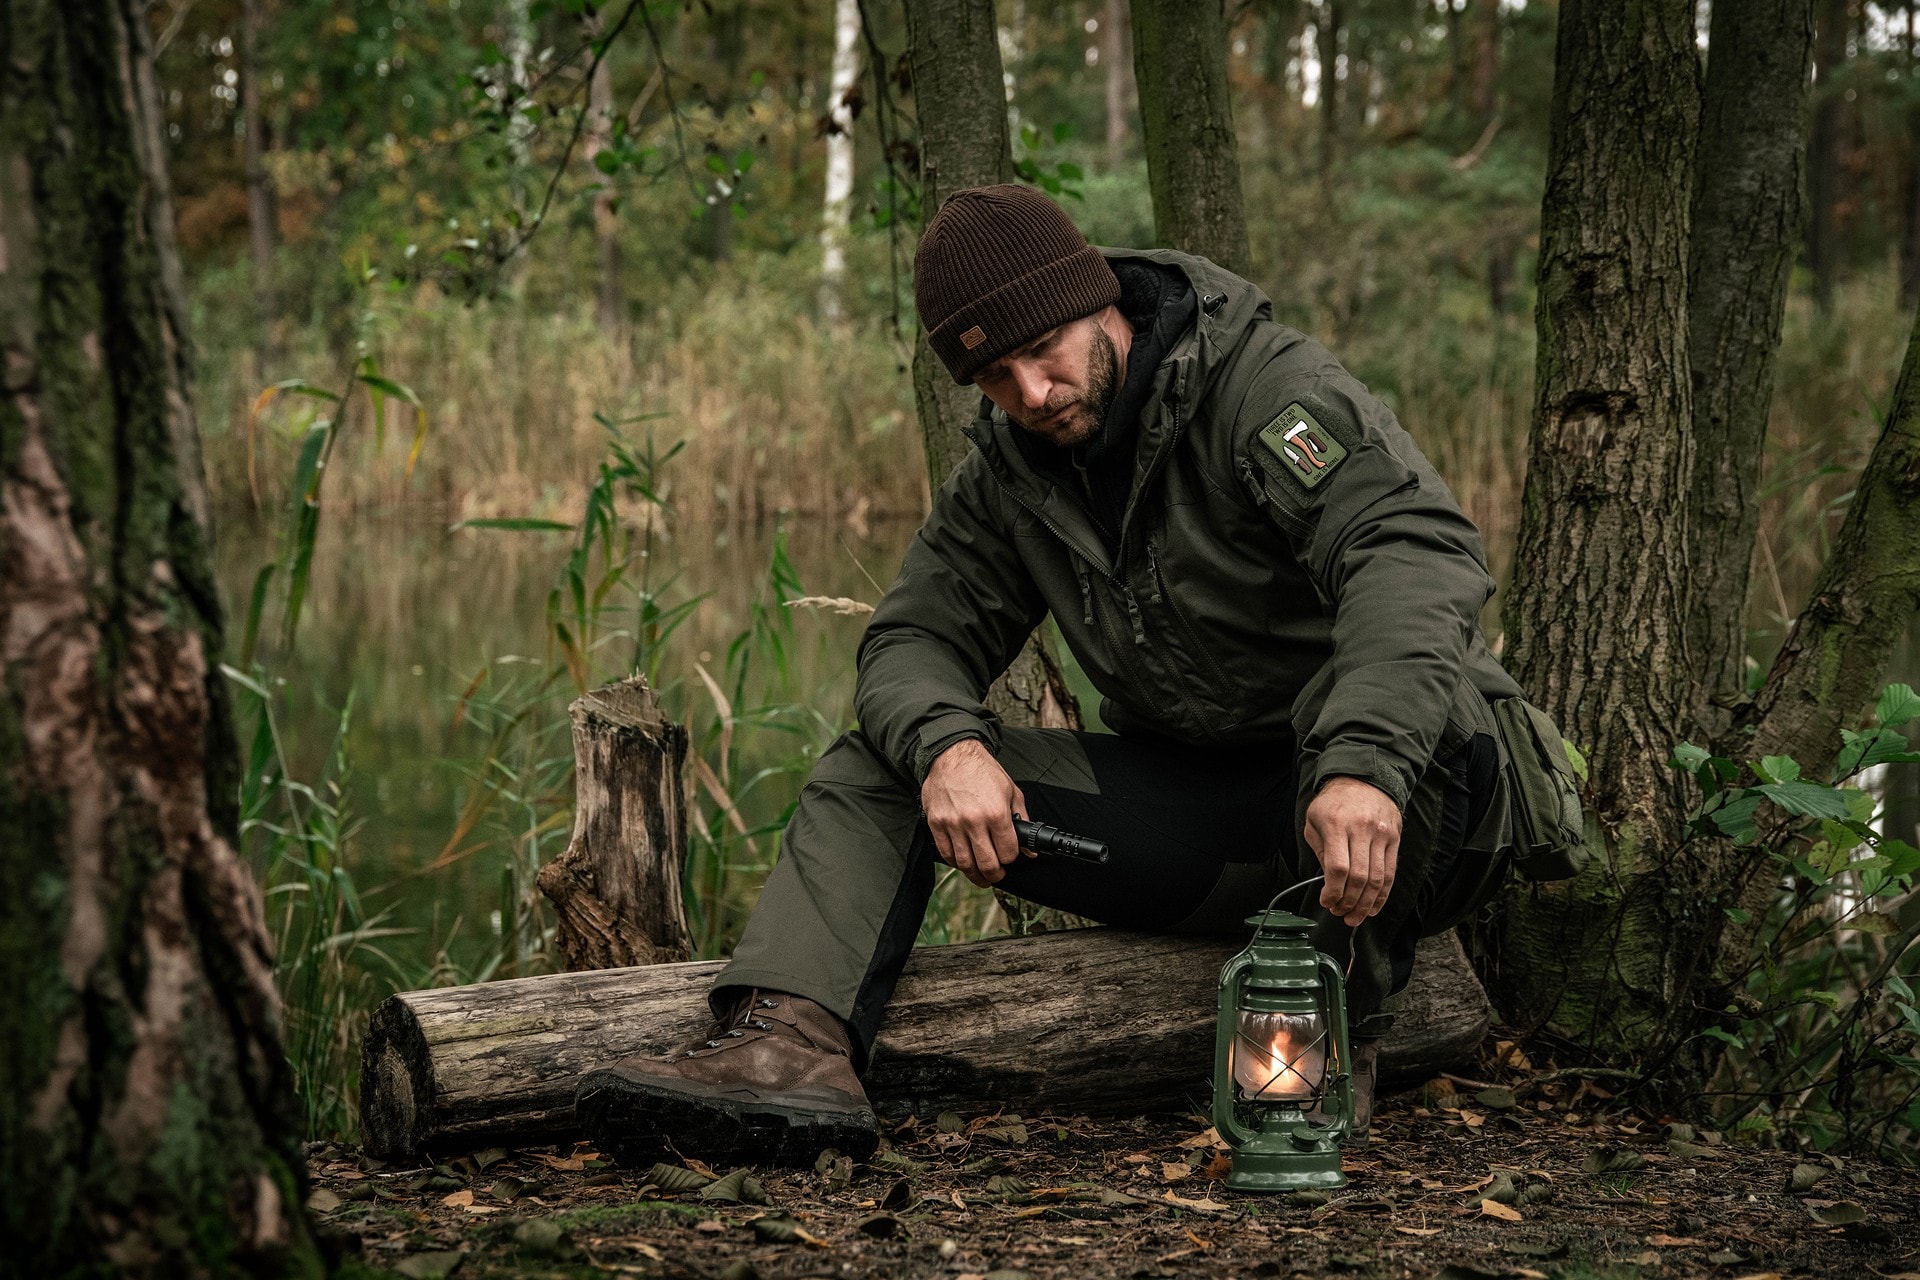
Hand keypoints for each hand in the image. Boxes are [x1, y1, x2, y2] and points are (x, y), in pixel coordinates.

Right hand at [921, 739, 1030, 887]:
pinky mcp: (936, 824)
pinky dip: (956, 863)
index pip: (1007, 853)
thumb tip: (1029, 849)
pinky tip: (963, 862)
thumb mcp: (1011, 791)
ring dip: (975, 875)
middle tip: (997, 875)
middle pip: (987, 864)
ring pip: (965, 864)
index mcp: (996, 813)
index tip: (1009, 856)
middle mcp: (974, 821)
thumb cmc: (982, 771)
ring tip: (981, 875)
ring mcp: (952, 824)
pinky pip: (946, 854)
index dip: (1011, 858)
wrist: (952, 755)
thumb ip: (1021, 820)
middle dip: (995, 875)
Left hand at [1303, 776, 1401, 926]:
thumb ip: (1321, 852)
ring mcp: (1381, 834)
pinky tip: (1373, 907)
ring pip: (1377, 879)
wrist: (1364, 779)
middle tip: (1340, 913)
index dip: (1332, 891)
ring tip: (1355, 917)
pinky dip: (1382, 895)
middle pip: (1359, 877)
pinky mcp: (1394, 839)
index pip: (1338, 868)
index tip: (1326, 902)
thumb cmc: (1333, 803)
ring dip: (1365, 904)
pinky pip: (1390, 873)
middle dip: (1348, 902)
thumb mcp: (1314, 821)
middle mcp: (1361, 830)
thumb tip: (1329, 884)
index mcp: (1336, 825)